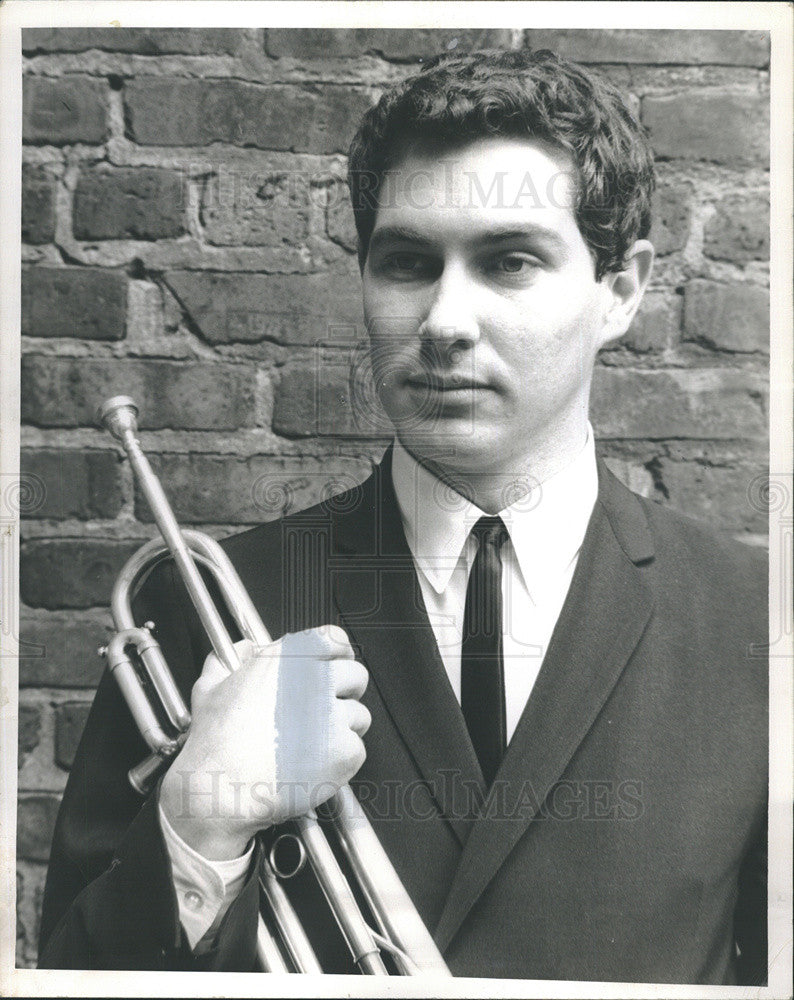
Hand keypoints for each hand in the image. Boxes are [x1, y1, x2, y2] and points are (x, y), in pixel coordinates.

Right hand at [159, 625, 369, 859]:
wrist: (221, 789)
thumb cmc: (215, 743)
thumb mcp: (210, 686)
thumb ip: (233, 658)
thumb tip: (246, 649)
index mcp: (288, 658)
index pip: (335, 640)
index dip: (337, 654)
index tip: (335, 664)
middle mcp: (315, 680)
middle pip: (356, 675)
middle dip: (346, 692)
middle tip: (326, 711)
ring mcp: (333, 715)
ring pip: (359, 715)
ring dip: (344, 728)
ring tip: (315, 744)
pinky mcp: (344, 750)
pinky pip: (357, 748)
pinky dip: (341, 759)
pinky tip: (314, 764)